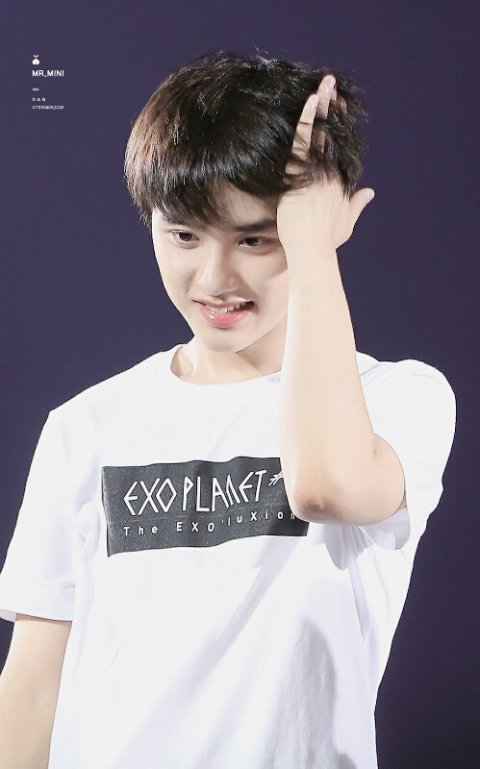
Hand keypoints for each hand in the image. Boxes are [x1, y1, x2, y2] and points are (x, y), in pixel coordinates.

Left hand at [276, 75, 374, 254]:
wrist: (312, 247)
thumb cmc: (325, 241)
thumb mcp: (346, 223)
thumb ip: (358, 206)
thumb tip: (370, 192)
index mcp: (340, 181)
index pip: (340, 147)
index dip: (340, 126)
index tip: (340, 108)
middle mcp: (332, 171)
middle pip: (333, 133)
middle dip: (333, 107)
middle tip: (332, 84)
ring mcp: (319, 169)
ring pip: (322, 131)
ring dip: (323, 104)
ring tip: (325, 83)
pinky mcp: (303, 171)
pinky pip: (305, 138)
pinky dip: (309, 118)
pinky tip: (312, 100)